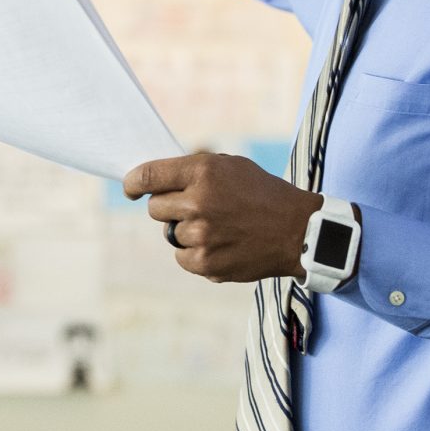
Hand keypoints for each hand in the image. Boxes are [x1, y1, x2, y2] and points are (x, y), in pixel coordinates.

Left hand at [124, 154, 322, 284]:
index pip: (147, 176)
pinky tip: (219, 244)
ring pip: (169, 234)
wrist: (299, 231)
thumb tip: (153, 179)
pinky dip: (194, 253)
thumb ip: (193, 170)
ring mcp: (202, 236)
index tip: (130, 188)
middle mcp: (198, 203)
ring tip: (216, 227)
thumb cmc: (263, 193)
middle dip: (169, 207)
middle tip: (194, 207)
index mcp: (202, 173)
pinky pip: (182, 257)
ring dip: (185, 230)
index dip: (132, 183)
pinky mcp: (208, 264)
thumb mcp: (231, 166)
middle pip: (155, 208)